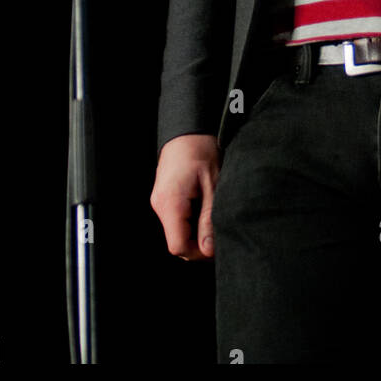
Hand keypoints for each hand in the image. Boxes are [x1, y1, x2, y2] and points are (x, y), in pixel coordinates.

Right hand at [150, 133, 219, 259]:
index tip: (217, 245)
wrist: (188, 128)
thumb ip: (209, 218)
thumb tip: (208, 250)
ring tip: (214, 218)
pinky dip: (191, 222)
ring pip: (177, 231)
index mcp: (170, 203)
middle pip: (177, 242)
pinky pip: (176, 220)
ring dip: (196, 232)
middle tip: (220, 233)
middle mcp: (160, 205)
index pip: (178, 246)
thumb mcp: (213, 184)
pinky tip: (205, 210)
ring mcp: (160, 202)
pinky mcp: (164, 198)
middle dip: (199, 244)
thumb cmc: (201, 150)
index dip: (199, 252)